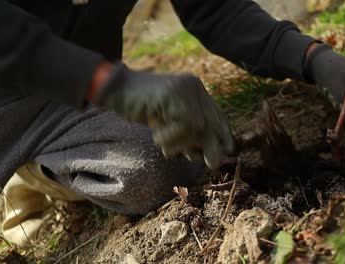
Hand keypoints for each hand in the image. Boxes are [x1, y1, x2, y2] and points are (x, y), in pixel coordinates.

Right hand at [93, 64, 234, 167]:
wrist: (114, 89)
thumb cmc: (140, 107)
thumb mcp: (169, 121)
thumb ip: (188, 132)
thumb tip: (210, 157)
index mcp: (195, 89)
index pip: (216, 113)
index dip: (224, 132)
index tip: (229, 150)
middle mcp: (193, 85)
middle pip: (210, 120)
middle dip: (211, 144)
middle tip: (212, 164)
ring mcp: (184, 88)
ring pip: (197, 126)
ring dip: (180, 143)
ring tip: (163, 145)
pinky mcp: (173, 93)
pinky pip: (182, 125)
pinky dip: (169, 137)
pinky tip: (155, 136)